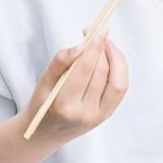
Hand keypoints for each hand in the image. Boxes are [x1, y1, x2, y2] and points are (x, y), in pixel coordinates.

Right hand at [20, 29, 128, 145]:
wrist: (46, 133)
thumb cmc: (43, 102)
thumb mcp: (43, 81)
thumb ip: (61, 61)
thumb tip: (83, 44)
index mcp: (64, 105)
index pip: (84, 71)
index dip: (94, 48)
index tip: (99, 29)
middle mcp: (85, 113)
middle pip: (103, 74)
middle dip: (103, 49)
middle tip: (98, 32)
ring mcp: (99, 116)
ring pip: (117, 81)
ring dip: (114, 58)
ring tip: (104, 44)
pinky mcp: (107, 115)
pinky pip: (120, 88)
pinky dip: (119, 70)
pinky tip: (110, 58)